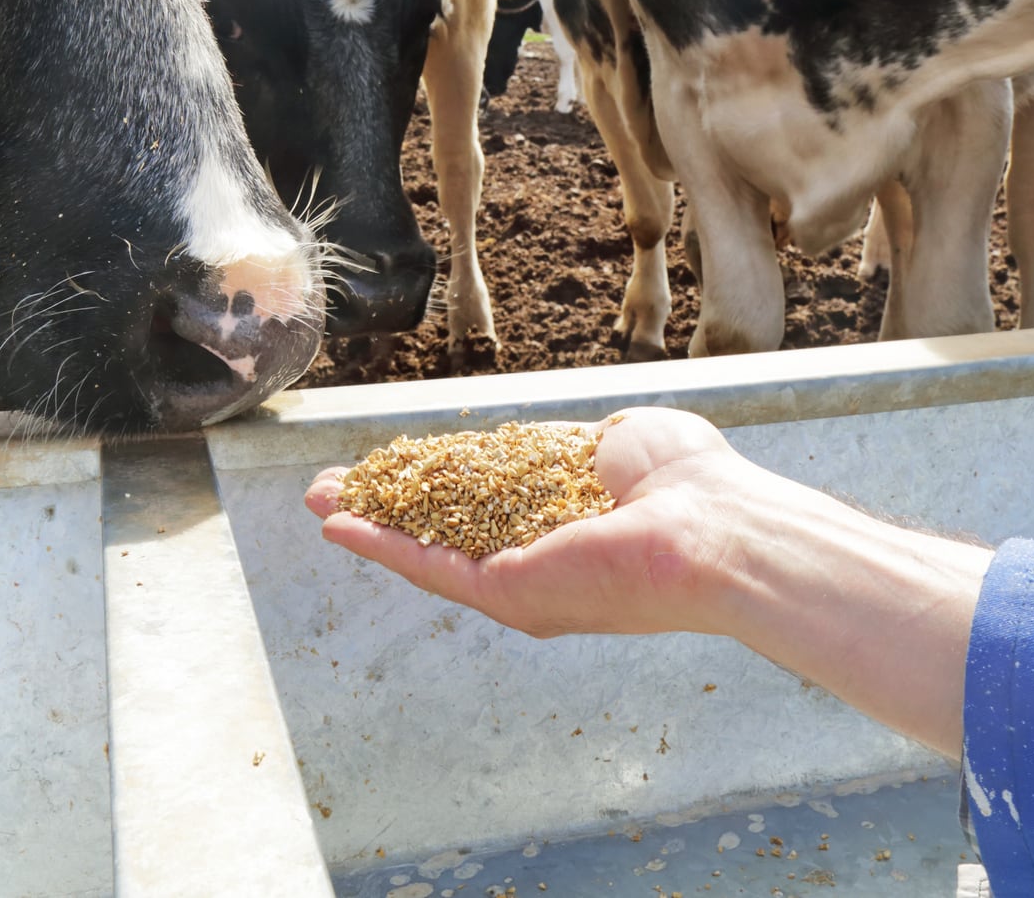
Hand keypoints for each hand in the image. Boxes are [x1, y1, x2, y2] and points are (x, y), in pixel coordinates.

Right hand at [306, 404, 990, 755]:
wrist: (713, 527)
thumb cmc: (689, 481)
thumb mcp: (616, 446)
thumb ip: (575, 447)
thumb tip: (563, 441)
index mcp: (564, 522)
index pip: (485, 498)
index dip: (436, 477)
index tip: (399, 460)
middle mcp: (536, 558)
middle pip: (444, 527)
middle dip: (387, 504)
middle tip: (334, 488)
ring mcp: (519, 579)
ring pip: (426, 548)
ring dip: (369, 523)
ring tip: (320, 501)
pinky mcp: (508, 593)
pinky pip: (431, 566)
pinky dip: (382, 545)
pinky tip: (341, 525)